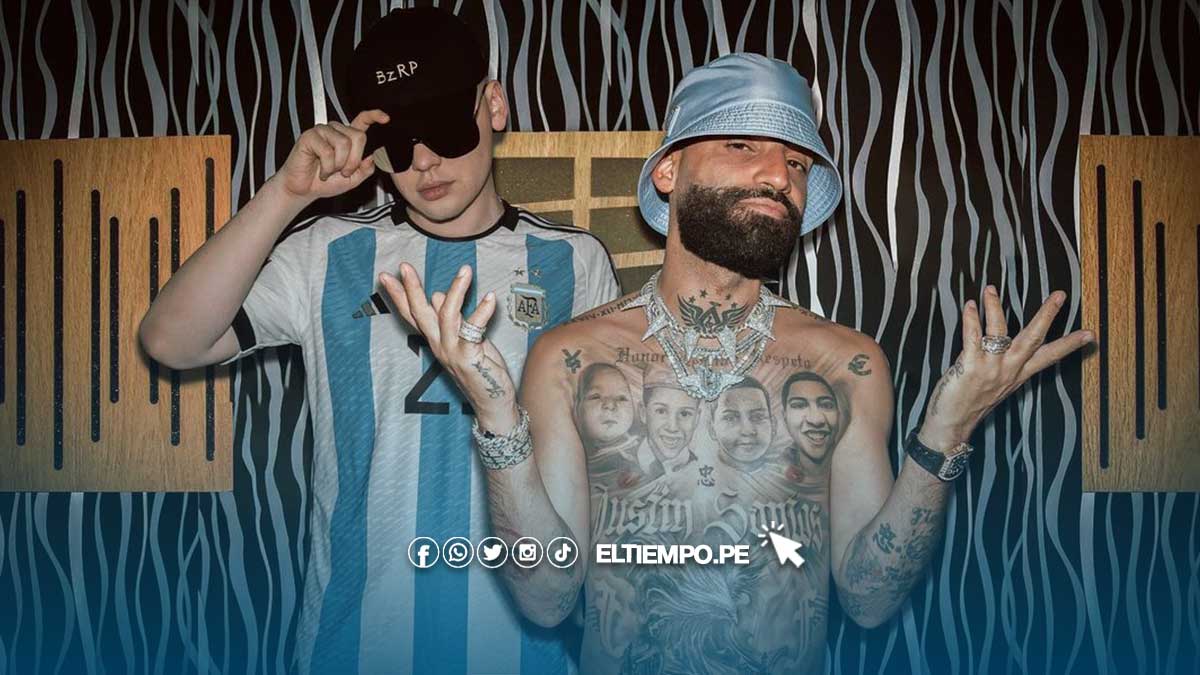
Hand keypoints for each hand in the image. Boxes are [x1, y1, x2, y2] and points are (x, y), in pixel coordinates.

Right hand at [275, 109, 389, 201]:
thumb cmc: (326, 182)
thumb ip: (366, 168)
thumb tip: (374, 156)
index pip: (363, 120)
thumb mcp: (354, 178)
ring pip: (344, 143)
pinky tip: (321, 170)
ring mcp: (323, 132)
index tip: (385, 119)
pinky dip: (327, 167)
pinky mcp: (310, 137)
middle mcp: (336, 131)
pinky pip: (328, 151)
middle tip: (344, 171)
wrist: (304, 189)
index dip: (374, 116)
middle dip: (354, 160)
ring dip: (339, 164)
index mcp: (348, 138)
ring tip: (330, 170)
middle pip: (358, 136)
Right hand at [379, 263, 519, 431]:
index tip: (387, 275)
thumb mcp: (464, 339)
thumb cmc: (481, 368)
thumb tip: (437, 294)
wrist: (492, 403)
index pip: (412, 314)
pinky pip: (472, 330)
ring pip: (446, 316)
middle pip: (420, 313)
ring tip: (465, 270)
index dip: (399, 295)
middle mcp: (439, 345)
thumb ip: (450, 319)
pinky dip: (482, 312)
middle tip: (404, 267)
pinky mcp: (469, 358)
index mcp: (436, 340)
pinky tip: (491, 298)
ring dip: (456, 290)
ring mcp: (452, 352)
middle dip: (411, 289)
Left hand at [920, 285, 1094, 447]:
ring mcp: (991, 368)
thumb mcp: (996, 386)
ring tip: (991, 290)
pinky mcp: (971, 367)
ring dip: (995, 308)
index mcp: (1018, 375)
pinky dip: (972, 319)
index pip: (1049, 357)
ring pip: (1000, 332)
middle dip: (1047, 315)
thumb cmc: (970, 403)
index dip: (1070, 345)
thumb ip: (1004, 366)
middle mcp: (1008, 371)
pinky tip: (971, 306)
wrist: (952, 424)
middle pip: (1033, 339)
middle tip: (1059, 295)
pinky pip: (973, 337)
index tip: (1089, 333)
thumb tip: (1005, 344)